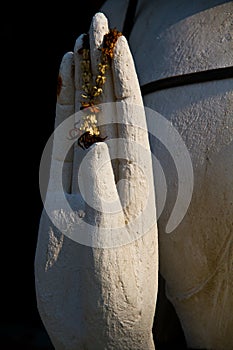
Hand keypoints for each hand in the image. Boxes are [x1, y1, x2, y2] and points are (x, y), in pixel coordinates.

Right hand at [35, 12, 157, 349]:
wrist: (94, 321)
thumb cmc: (110, 293)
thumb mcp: (108, 248)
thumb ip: (102, 198)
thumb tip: (94, 150)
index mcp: (132, 181)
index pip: (130, 117)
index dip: (121, 78)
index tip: (114, 40)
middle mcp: (110, 172)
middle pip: (107, 110)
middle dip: (102, 68)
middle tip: (95, 23)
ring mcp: (83, 179)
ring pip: (81, 121)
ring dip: (80, 85)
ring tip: (75, 47)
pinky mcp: (60, 190)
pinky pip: (59, 144)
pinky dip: (58, 116)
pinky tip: (59, 90)